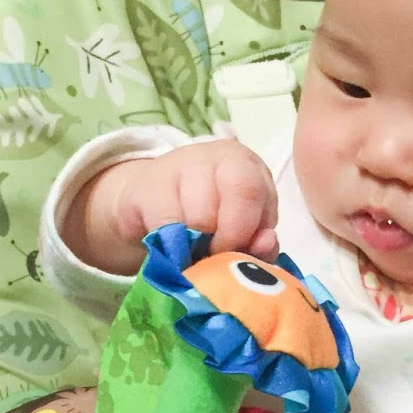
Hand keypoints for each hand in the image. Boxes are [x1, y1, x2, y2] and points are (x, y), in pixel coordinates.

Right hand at [67, 138, 278, 273]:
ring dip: (197, 245)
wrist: (153, 206)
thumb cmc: (211, 222)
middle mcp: (216, 157)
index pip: (253, 191)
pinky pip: (164, 225)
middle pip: (230, 197)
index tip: (232, 255)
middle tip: (212, 255)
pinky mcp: (146, 186)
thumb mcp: (243, 232)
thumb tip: (265, 244)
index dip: (244, 231)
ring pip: (197, 217)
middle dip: (224, 239)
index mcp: (246, 166)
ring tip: (191, 249)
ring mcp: (178, 165)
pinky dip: (170, 245)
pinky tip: (170, 244)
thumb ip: (261, 244)